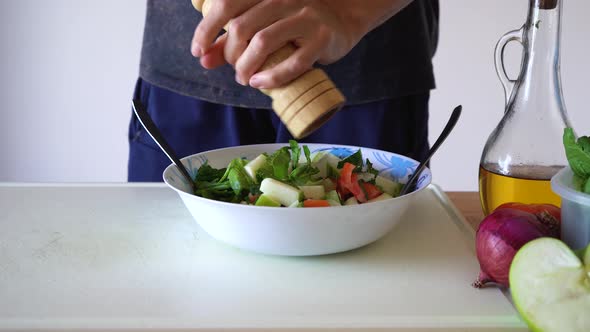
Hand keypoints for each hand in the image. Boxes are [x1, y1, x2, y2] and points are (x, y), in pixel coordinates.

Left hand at [191, 0, 411, 88]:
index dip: (206, 29)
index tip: (198, 52)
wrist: (342, 20)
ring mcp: (305, 17)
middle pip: (241, 27)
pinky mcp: (322, 38)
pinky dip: (271, 77)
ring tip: (245, 78)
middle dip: (230, 55)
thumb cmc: (296, 22)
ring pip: (262, 43)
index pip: (226, 4)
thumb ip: (233, 38)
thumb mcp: (263, 23)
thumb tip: (204, 59)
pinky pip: (292, 62)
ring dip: (246, 67)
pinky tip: (260, 83)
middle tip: (234, 70)